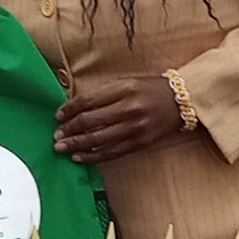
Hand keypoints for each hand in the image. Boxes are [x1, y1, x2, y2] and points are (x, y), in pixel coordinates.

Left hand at [54, 74, 189, 165]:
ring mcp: (135, 127)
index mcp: (124, 88)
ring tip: (62, 148)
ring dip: (76, 145)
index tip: (58, 116)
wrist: (183, 101)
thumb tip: (77, 107)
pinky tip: (80, 157)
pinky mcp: (140, 142)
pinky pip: (112, 152)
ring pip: (99, 140)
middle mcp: (129, 108)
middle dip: (69, 130)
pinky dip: (94, 156)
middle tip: (56, 135)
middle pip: (91, 122)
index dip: (70, 110)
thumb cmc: (152, 88)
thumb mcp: (128, 82)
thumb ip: (105, 93)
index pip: (89, 101)